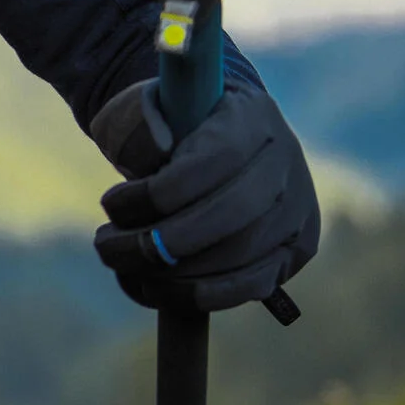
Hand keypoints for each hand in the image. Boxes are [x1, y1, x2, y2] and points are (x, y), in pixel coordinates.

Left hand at [92, 82, 318, 311]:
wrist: (219, 140)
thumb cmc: (170, 127)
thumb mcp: (148, 108)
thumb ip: (141, 121)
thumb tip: (156, 152)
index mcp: (251, 116)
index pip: (213, 162)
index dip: (156, 194)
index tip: (110, 204)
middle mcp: (286, 164)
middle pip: (228, 217)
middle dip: (157, 242)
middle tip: (107, 247)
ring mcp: (297, 210)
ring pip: (236, 258)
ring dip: (169, 275)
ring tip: (123, 266)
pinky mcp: (294, 251)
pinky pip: (249, 286)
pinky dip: (195, 296)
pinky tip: (151, 288)